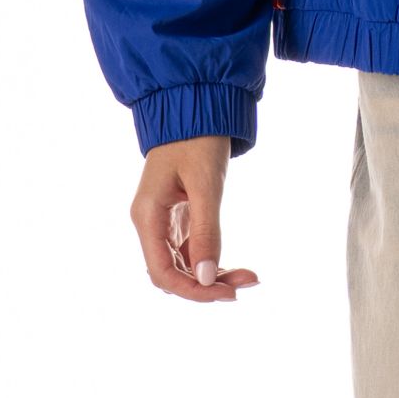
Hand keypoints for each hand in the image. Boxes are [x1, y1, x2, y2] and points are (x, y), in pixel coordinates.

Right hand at [128, 135, 261, 302]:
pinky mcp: (179, 214)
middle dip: (208, 284)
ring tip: (250, 277)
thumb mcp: (206, 184)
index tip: (227, 294)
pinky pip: (192, 248)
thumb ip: (207, 231)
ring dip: (214, 274)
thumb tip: (207, 278)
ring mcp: (164, 219)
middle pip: (174, 272)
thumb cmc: (197, 139)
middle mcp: (151, 222)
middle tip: (247, 283)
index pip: (162, 272)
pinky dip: (213, 258)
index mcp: (148, 216)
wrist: (196, 104)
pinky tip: (236, 265)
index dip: (192, 290)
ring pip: (185, 263)